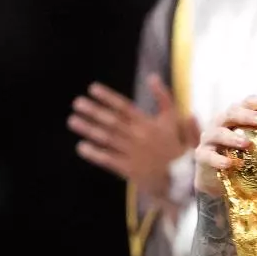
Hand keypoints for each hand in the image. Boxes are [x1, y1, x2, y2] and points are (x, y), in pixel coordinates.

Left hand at [68, 75, 196, 197]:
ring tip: (73, 121)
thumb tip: (153, 76)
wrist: (183, 179)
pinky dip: (94, 153)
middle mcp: (138, 136)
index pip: (124, 107)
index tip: (92, 89)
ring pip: (107, 138)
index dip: (107, 97)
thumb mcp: (175, 120)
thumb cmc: (178, 148)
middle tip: (77, 103)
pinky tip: (81, 147)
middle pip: (111, 121)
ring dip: (88, 129)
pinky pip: (108, 159)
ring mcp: (132, 153)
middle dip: (93, 111)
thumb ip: (164, 98)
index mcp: (148, 124)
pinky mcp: (129, 169)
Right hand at [193, 95, 256, 196]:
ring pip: (218, 133)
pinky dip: (219, 159)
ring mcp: (209, 139)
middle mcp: (221, 123)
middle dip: (247, 115)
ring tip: (247, 143)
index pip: (247, 102)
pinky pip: (208, 156)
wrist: (219, 178)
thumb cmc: (243, 152)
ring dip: (232, 137)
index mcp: (236, 115)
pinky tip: (230, 164)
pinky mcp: (203, 156)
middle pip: (231, 113)